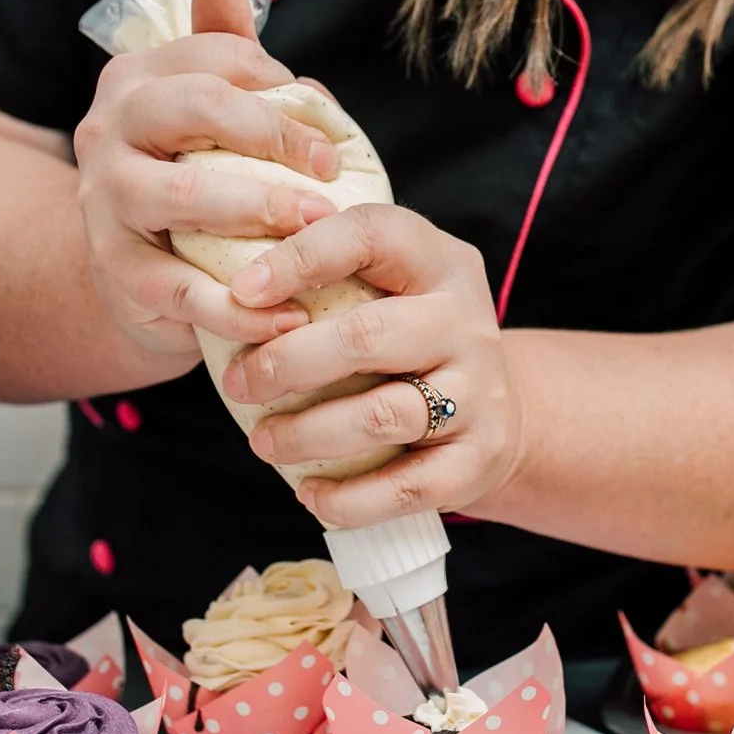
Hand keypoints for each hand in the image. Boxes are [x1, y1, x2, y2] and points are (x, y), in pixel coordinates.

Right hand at [71, 0, 343, 361]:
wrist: (140, 273)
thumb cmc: (195, 174)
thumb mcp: (209, 110)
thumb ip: (225, 48)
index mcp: (135, 78)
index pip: (215, 58)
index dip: (281, 87)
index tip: (329, 128)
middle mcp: (106, 129)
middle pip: (193, 108)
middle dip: (273, 136)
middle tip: (331, 174)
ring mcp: (104, 202)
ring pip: (179, 195)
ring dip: (257, 210)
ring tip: (316, 229)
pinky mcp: (116, 273)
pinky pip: (182, 289)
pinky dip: (242, 308)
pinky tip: (294, 315)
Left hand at [219, 204, 523, 526]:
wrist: (504, 412)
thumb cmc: (411, 342)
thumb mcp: (390, 289)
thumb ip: (330, 278)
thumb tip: (229, 287)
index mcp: (436, 262)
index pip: (371, 235)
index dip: (301, 258)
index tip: (242, 291)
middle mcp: (465, 321)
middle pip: (368, 336)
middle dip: (288, 361)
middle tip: (240, 382)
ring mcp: (479, 391)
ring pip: (383, 415)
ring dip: (309, 434)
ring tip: (263, 442)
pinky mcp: (479, 457)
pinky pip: (407, 486)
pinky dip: (350, 498)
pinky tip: (310, 493)